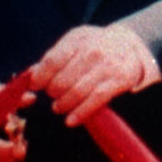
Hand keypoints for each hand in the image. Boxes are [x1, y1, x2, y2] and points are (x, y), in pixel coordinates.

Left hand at [32, 26, 150, 125]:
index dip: (40, 77)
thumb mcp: (75, 42)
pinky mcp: (118, 81)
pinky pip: (95, 101)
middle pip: (62, 80)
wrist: (130, 46)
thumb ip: (54, 57)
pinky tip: (70, 121)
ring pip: (77, 92)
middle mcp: (93, 52)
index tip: (36, 86)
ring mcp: (106, 67)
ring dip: (63, 105)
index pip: (52, 61)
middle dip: (53, 92)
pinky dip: (80, 113)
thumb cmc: (94, 46)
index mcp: (78, 40)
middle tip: (53, 95)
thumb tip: (31, 75)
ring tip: (58, 107)